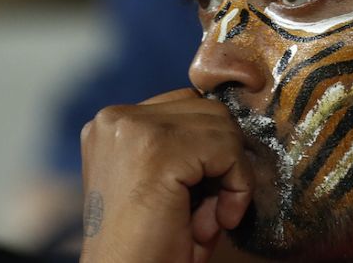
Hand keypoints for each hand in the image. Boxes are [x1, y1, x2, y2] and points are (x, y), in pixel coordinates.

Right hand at [80, 89, 253, 262]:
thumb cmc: (150, 248)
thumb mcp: (169, 185)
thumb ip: (191, 149)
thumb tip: (240, 123)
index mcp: (112, 125)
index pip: (186, 104)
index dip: (208, 147)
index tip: (206, 191)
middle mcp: (115, 118)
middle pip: (206, 108)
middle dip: (221, 158)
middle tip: (211, 210)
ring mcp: (134, 128)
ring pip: (221, 124)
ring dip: (230, 173)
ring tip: (210, 218)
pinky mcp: (158, 150)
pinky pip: (228, 149)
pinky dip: (238, 186)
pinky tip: (217, 222)